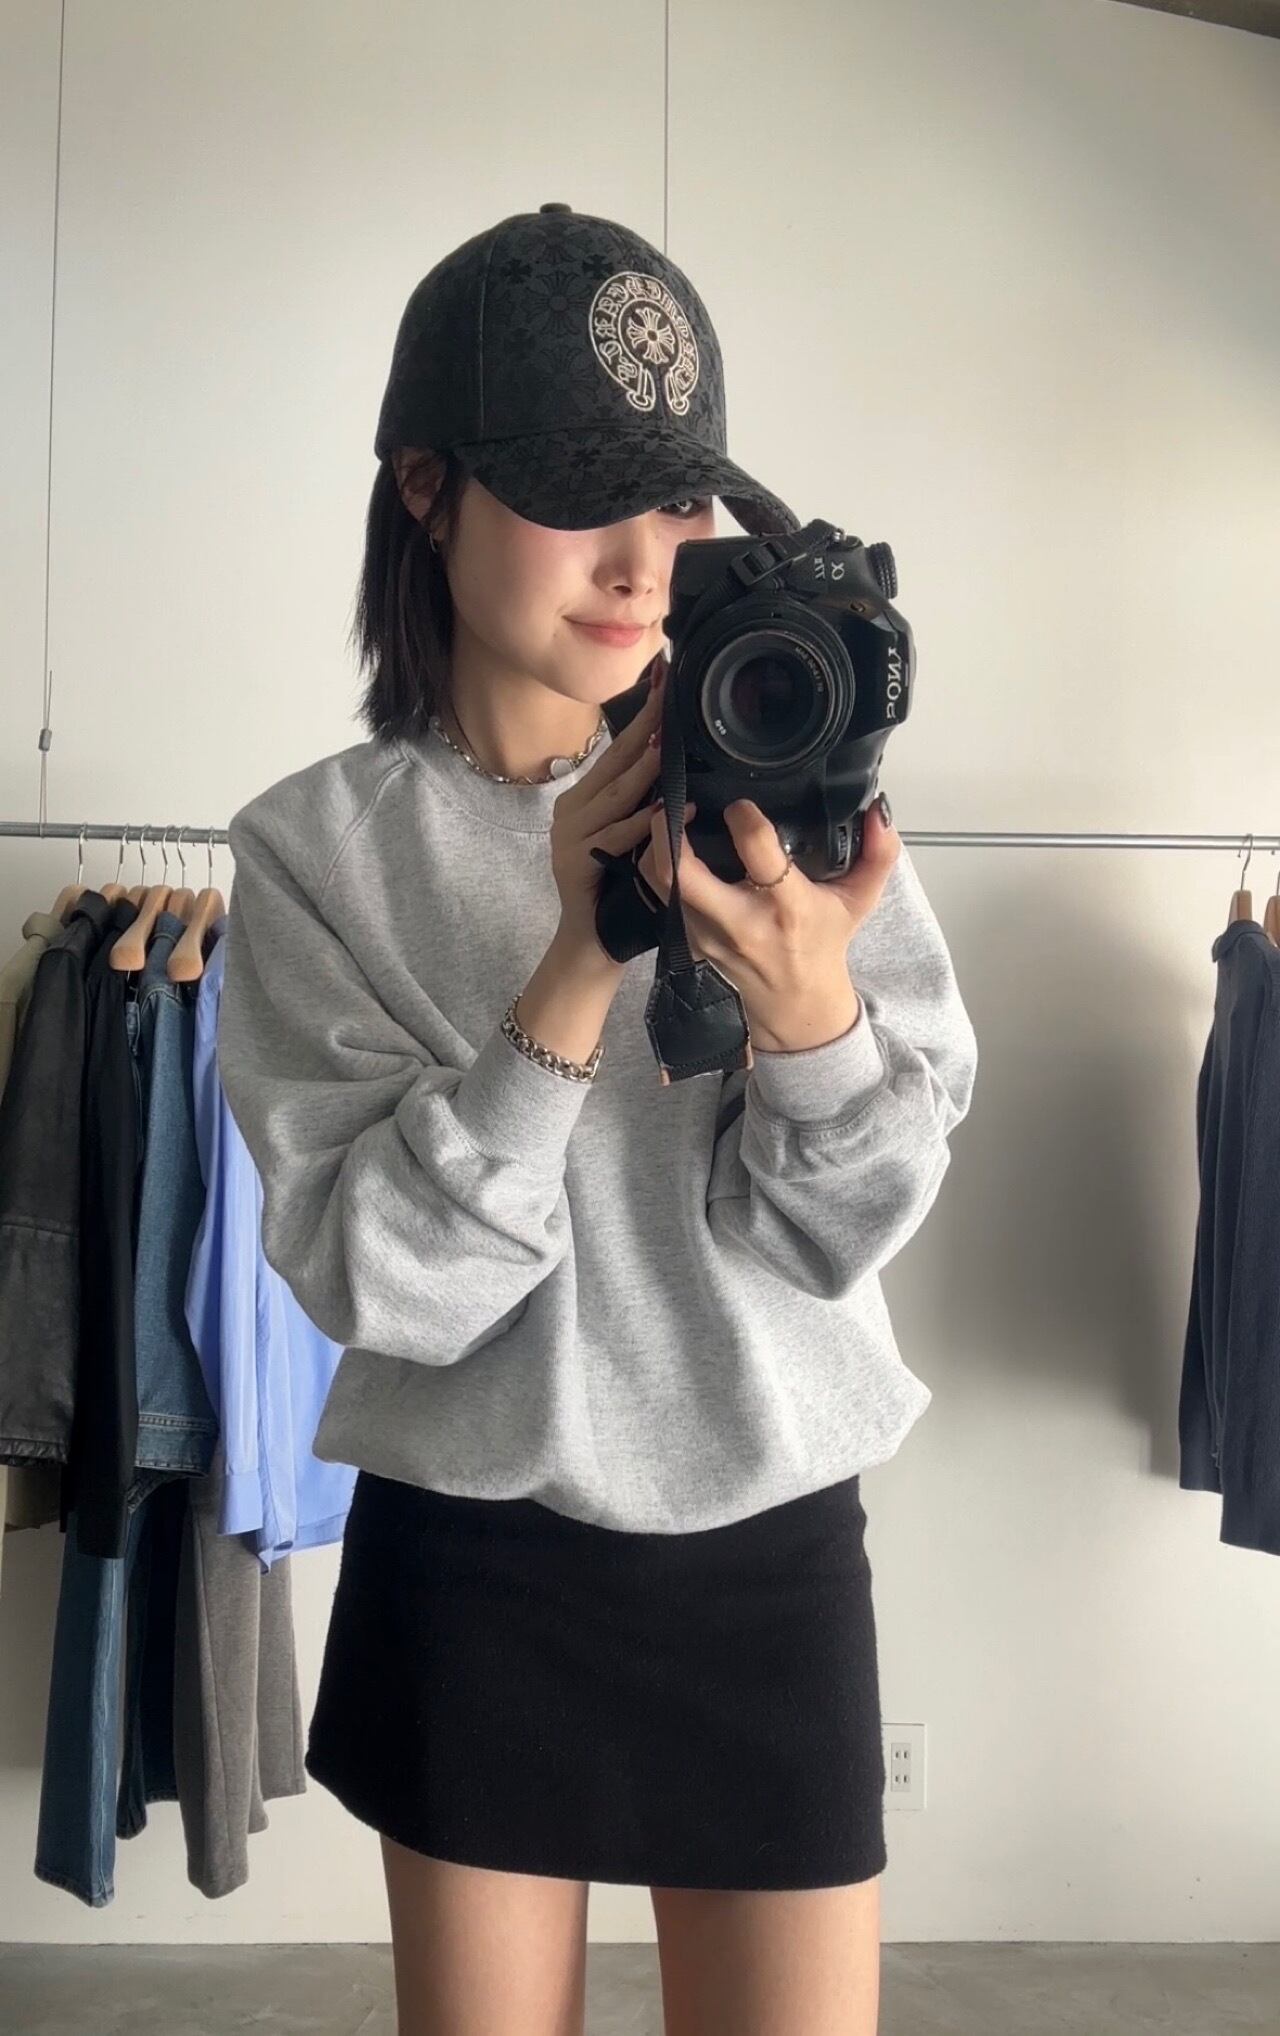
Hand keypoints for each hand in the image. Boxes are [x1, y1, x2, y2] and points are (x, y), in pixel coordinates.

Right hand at [548, 655, 691, 968]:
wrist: (591, 942)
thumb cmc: (621, 888)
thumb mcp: (636, 835)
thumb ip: (648, 801)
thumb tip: (681, 761)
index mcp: (588, 797)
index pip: (620, 747)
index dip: (644, 714)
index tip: (665, 678)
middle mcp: (574, 809)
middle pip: (615, 760)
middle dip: (644, 724)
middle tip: (670, 692)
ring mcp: (571, 835)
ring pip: (616, 796)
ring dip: (644, 769)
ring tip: (669, 745)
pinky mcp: (575, 862)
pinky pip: (615, 838)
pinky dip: (645, 825)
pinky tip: (671, 812)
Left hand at [636, 793, 900, 1048]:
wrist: (794, 1003)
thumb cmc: (825, 943)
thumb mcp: (860, 901)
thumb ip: (879, 854)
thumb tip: (877, 811)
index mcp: (786, 907)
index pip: (757, 852)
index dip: (744, 818)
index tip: (742, 804)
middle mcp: (740, 922)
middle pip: (682, 870)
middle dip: (670, 827)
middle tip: (678, 796)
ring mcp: (706, 933)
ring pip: (661, 880)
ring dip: (657, 841)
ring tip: (671, 811)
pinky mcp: (688, 939)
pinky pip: (661, 892)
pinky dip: (660, 862)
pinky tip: (672, 839)